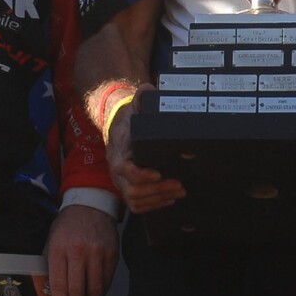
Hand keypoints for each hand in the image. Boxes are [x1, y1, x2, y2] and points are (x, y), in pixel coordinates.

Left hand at [43, 205, 116, 295]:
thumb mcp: (52, 244)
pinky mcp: (112, 253)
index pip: (60, 284)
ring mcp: (98, 252)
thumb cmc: (67, 228)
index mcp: (59, 249)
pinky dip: (102, 293)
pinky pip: (107, 279)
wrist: (91, 206)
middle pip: (79, 289)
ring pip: (96, 287)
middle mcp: (79, 251)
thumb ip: (52, 268)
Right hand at [105, 99, 184, 213]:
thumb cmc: (129, 120)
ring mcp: (121, 182)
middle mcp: (117, 170)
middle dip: (157, 190)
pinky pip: (137, 205)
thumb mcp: (134, 106)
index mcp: (118, 152)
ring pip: (135, 200)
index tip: (158, 173)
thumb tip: (150, 90)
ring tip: (179, 191)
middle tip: (178, 184)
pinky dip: (153, 205)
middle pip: (132, 189)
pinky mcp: (128, 188)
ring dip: (159, 198)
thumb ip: (142, 97)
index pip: (124, 168)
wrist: (118, 129)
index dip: (140, 175)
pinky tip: (169, 199)